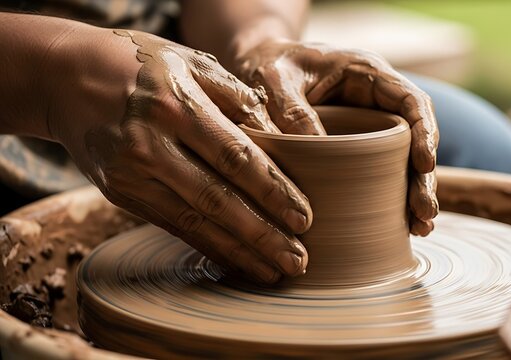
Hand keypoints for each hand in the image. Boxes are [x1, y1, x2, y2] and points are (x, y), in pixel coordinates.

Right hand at [47, 28, 311, 282]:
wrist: (65, 78)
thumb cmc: (140, 64)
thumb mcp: (190, 61)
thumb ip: (237, 96)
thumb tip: (280, 136)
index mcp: (176, 105)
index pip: (235, 157)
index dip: (272, 191)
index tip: (304, 218)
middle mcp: (151, 144)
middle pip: (218, 200)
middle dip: (262, 235)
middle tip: (299, 261)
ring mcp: (131, 174)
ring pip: (194, 222)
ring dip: (239, 251)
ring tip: (275, 271)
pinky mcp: (121, 194)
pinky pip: (172, 225)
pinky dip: (207, 246)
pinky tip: (235, 260)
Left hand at [236, 40, 438, 234]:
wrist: (258, 68)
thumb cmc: (270, 66)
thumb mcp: (275, 81)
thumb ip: (292, 110)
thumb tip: (319, 150)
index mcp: (367, 74)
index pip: (412, 101)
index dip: (425, 133)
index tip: (424, 166)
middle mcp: (376, 102)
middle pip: (415, 138)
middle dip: (423, 177)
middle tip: (424, 213)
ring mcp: (368, 127)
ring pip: (402, 160)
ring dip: (412, 193)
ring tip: (420, 228)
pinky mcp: (356, 149)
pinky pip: (380, 172)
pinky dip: (391, 198)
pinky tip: (400, 226)